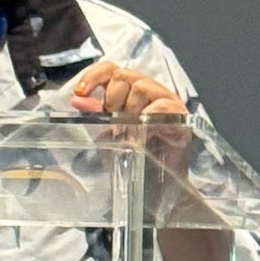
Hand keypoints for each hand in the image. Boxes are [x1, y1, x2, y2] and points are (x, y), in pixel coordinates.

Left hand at [70, 62, 230, 260]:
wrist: (152, 192)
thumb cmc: (131, 163)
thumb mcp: (104, 137)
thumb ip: (94, 116)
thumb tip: (78, 99)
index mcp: (130, 93)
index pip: (111, 69)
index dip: (95, 75)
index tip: (82, 92)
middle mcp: (150, 93)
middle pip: (125, 75)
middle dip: (112, 99)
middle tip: (113, 124)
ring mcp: (167, 103)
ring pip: (143, 87)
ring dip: (129, 109)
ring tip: (128, 132)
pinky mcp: (181, 119)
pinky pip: (164, 105)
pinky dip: (150, 115)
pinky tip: (142, 130)